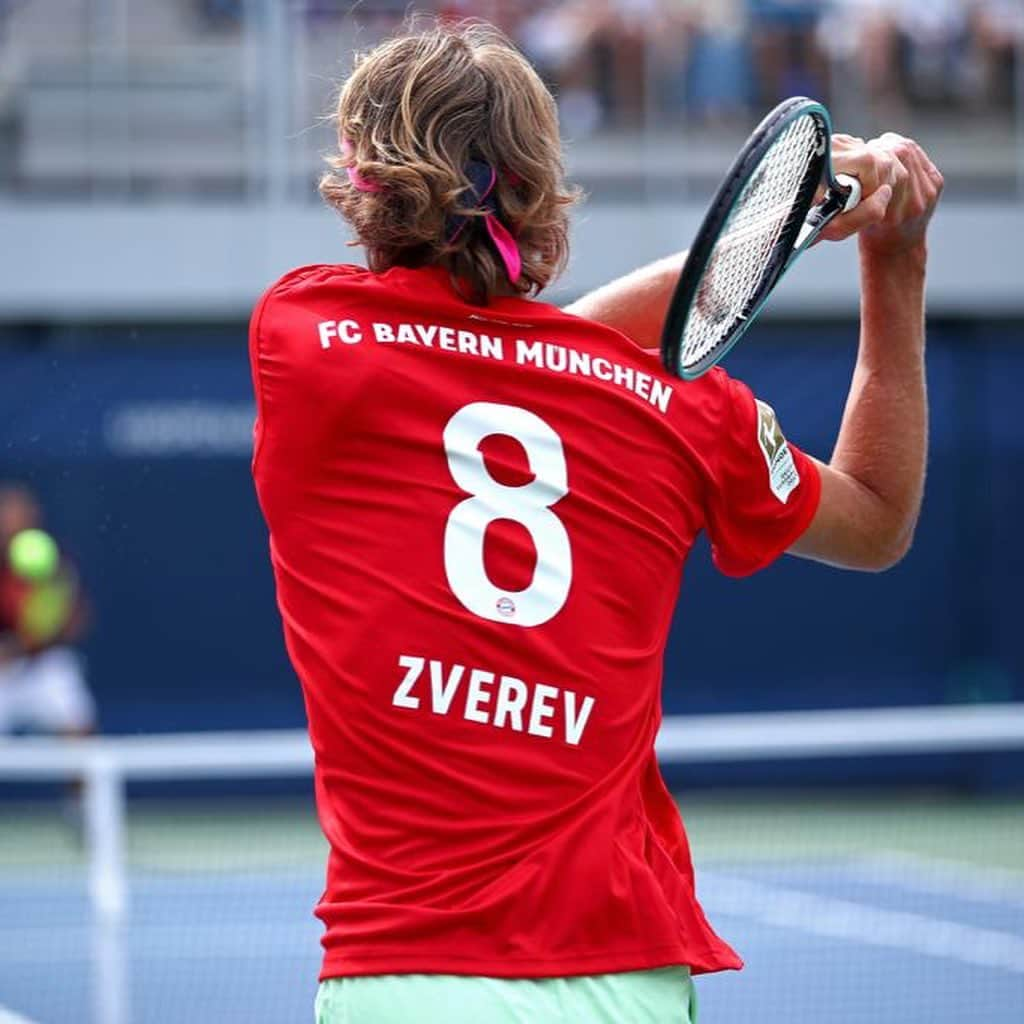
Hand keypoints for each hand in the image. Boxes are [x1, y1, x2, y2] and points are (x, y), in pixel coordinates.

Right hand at [819, 133, 943, 254]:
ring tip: (879, 149)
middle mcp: (915, 203)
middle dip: (883, 147)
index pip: (887, 167)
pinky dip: (905, 150)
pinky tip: (893, 153)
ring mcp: (928, 193)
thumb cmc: (870, 233)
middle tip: (869, 149)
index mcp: (892, 215)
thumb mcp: (852, 222)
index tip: (861, 156)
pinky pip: (920, 156)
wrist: (897, 248)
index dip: (873, 155)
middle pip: (901, 154)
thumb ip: (851, 200)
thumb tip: (845, 166)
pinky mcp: (936, 184)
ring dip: (893, 145)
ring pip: (911, 152)